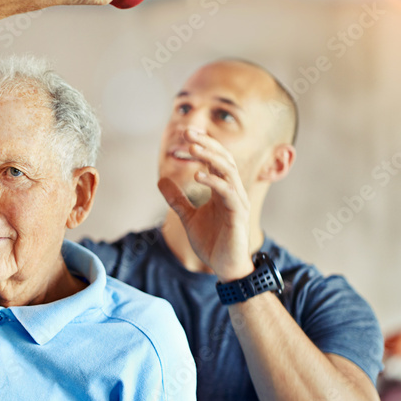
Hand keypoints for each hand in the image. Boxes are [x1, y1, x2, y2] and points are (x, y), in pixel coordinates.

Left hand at [157, 129, 254, 280]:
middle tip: (188, 132)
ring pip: (228, 171)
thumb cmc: (212, 242)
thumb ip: (177, 199)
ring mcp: (238, 202)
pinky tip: (198, 176)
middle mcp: (233, 191)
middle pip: (223, 159)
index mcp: (222, 189)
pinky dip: (215, 182)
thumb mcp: (188, 217)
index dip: (202, 145)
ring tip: (192, 148)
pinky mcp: (238, 215)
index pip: (215, 160)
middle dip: (206, 144)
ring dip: (210, 158)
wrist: (225, 267)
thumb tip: (161, 180)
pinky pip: (229, 193)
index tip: (185, 132)